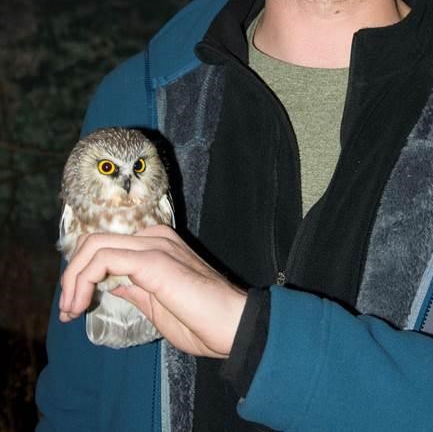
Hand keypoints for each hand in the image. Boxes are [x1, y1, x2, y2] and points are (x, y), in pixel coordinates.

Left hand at [59, 225, 246, 357]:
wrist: (234, 325)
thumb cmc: (202, 321)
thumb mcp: (157, 304)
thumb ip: (135, 288)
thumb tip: (111, 284)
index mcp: (158, 245)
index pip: (107, 246)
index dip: (82, 274)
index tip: (75, 306)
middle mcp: (156, 237)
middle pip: (95, 241)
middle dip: (72, 275)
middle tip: (68, 309)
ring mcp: (155, 245)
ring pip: (95, 245)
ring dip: (73, 279)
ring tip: (72, 310)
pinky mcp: (153, 260)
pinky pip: (104, 259)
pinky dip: (83, 280)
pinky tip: (83, 304)